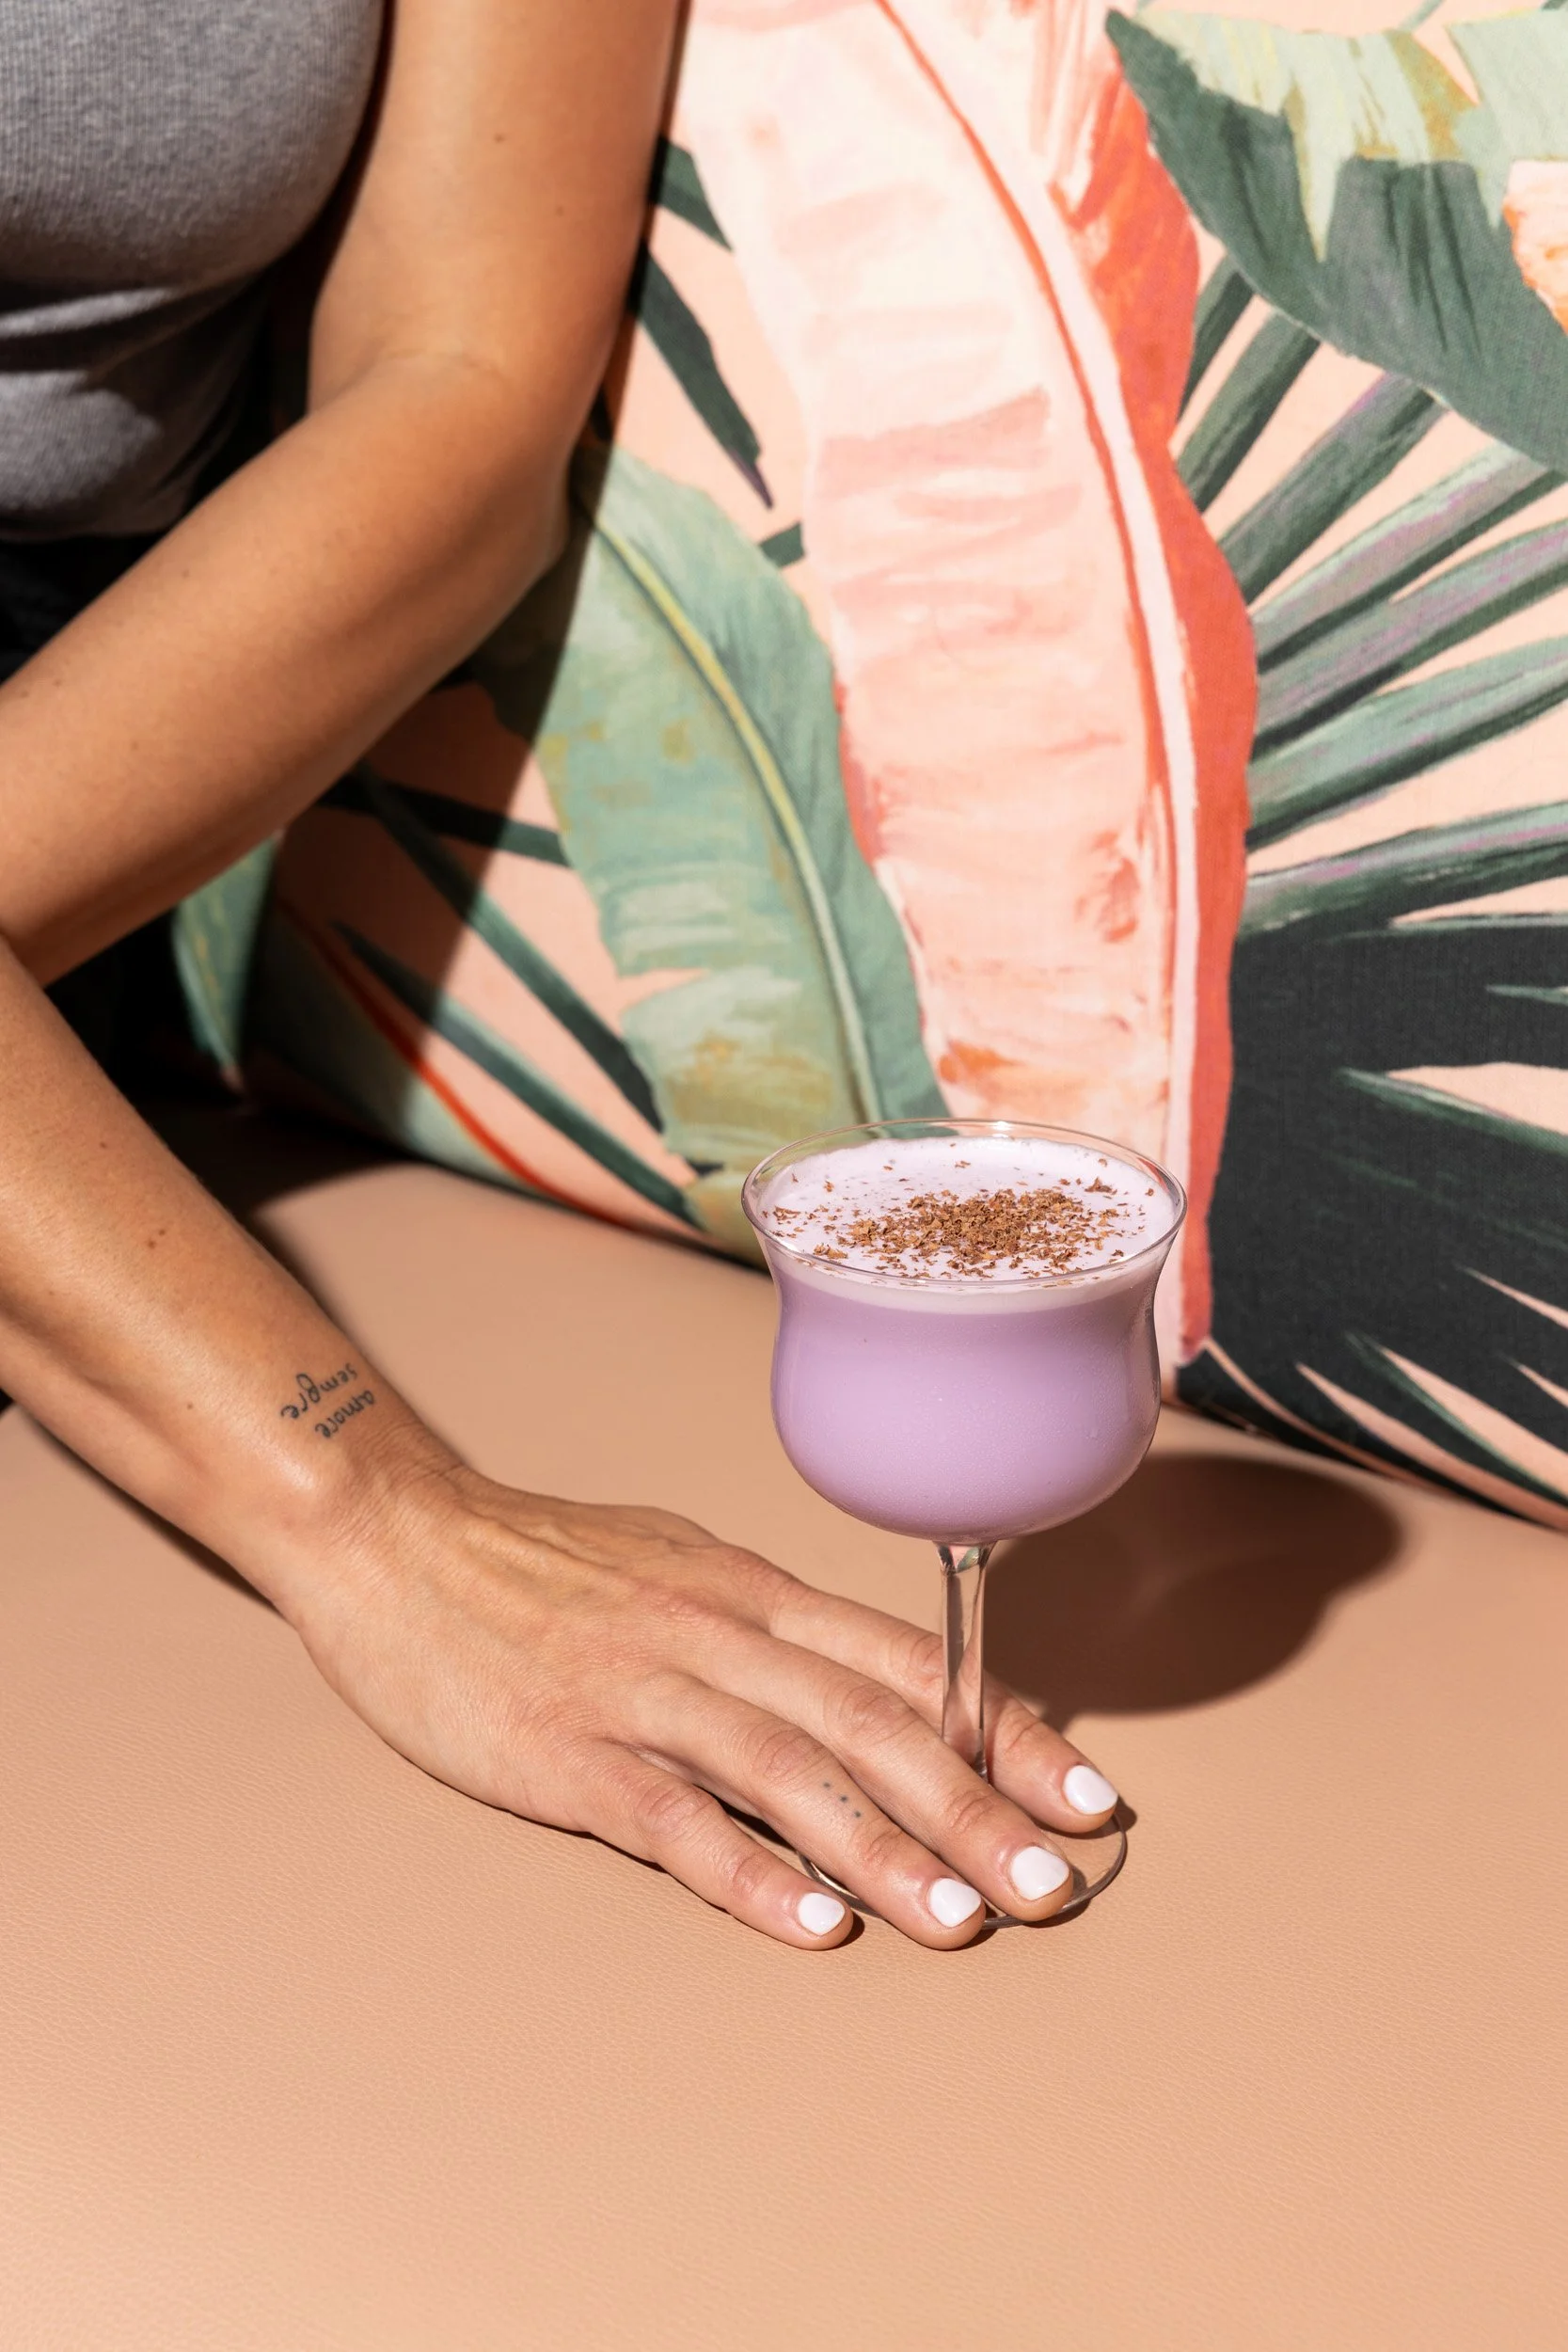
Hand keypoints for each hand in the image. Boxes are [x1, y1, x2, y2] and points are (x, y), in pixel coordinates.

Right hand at [286, 1462, 1120, 1949]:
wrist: (393, 1536)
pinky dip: (746, 1872)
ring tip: (966, 1922)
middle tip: (1054, 1886)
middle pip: (871, 1721)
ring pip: (789, 1771)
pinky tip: (810, 1925)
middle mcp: (716, 1634)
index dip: (1006, 1730)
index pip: (908, 1662)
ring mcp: (641, 1691)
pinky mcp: (565, 1751)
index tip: (1085, 1797)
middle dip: (975, 1806)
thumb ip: (769, 1630)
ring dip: (886, 1849)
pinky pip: (672, 1817)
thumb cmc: (539, 1561)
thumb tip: (871, 1688)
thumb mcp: (677, 1566)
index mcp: (750, 1592)